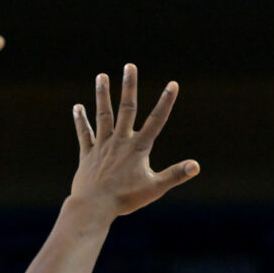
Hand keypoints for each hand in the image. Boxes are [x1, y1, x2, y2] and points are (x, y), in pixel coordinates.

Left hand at [69, 64, 199, 215]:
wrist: (94, 206)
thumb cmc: (126, 199)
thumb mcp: (155, 188)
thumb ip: (176, 175)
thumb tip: (196, 166)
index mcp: (138, 148)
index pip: (157, 121)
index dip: (166, 102)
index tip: (173, 84)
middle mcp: (120, 141)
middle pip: (126, 109)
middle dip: (129, 86)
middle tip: (129, 66)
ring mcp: (102, 146)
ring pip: (103, 115)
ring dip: (102, 95)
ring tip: (101, 76)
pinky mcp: (88, 154)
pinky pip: (84, 134)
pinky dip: (81, 120)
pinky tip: (77, 107)